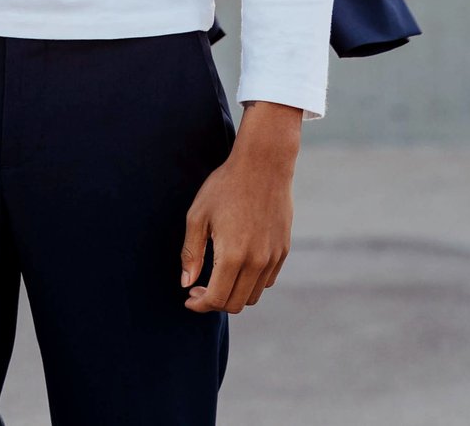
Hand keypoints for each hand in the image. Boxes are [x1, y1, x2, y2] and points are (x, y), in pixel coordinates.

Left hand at [178, 103, 299, 312]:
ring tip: (218, 278)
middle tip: (199, 287)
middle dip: (214, 302)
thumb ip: (191, 253)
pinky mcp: (283, 250)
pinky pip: (267, 281)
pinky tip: (237, 266)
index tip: (189, 297)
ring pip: (252, 296)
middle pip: (235, 303)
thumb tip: (186, 282)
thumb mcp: (198, 216)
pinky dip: (251, 283)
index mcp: (232, 255)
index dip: (200, 304)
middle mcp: (256, 261)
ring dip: (233, 294)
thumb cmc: (225, 186)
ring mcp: (273, 257)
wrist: (264, 164)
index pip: (216, 299)